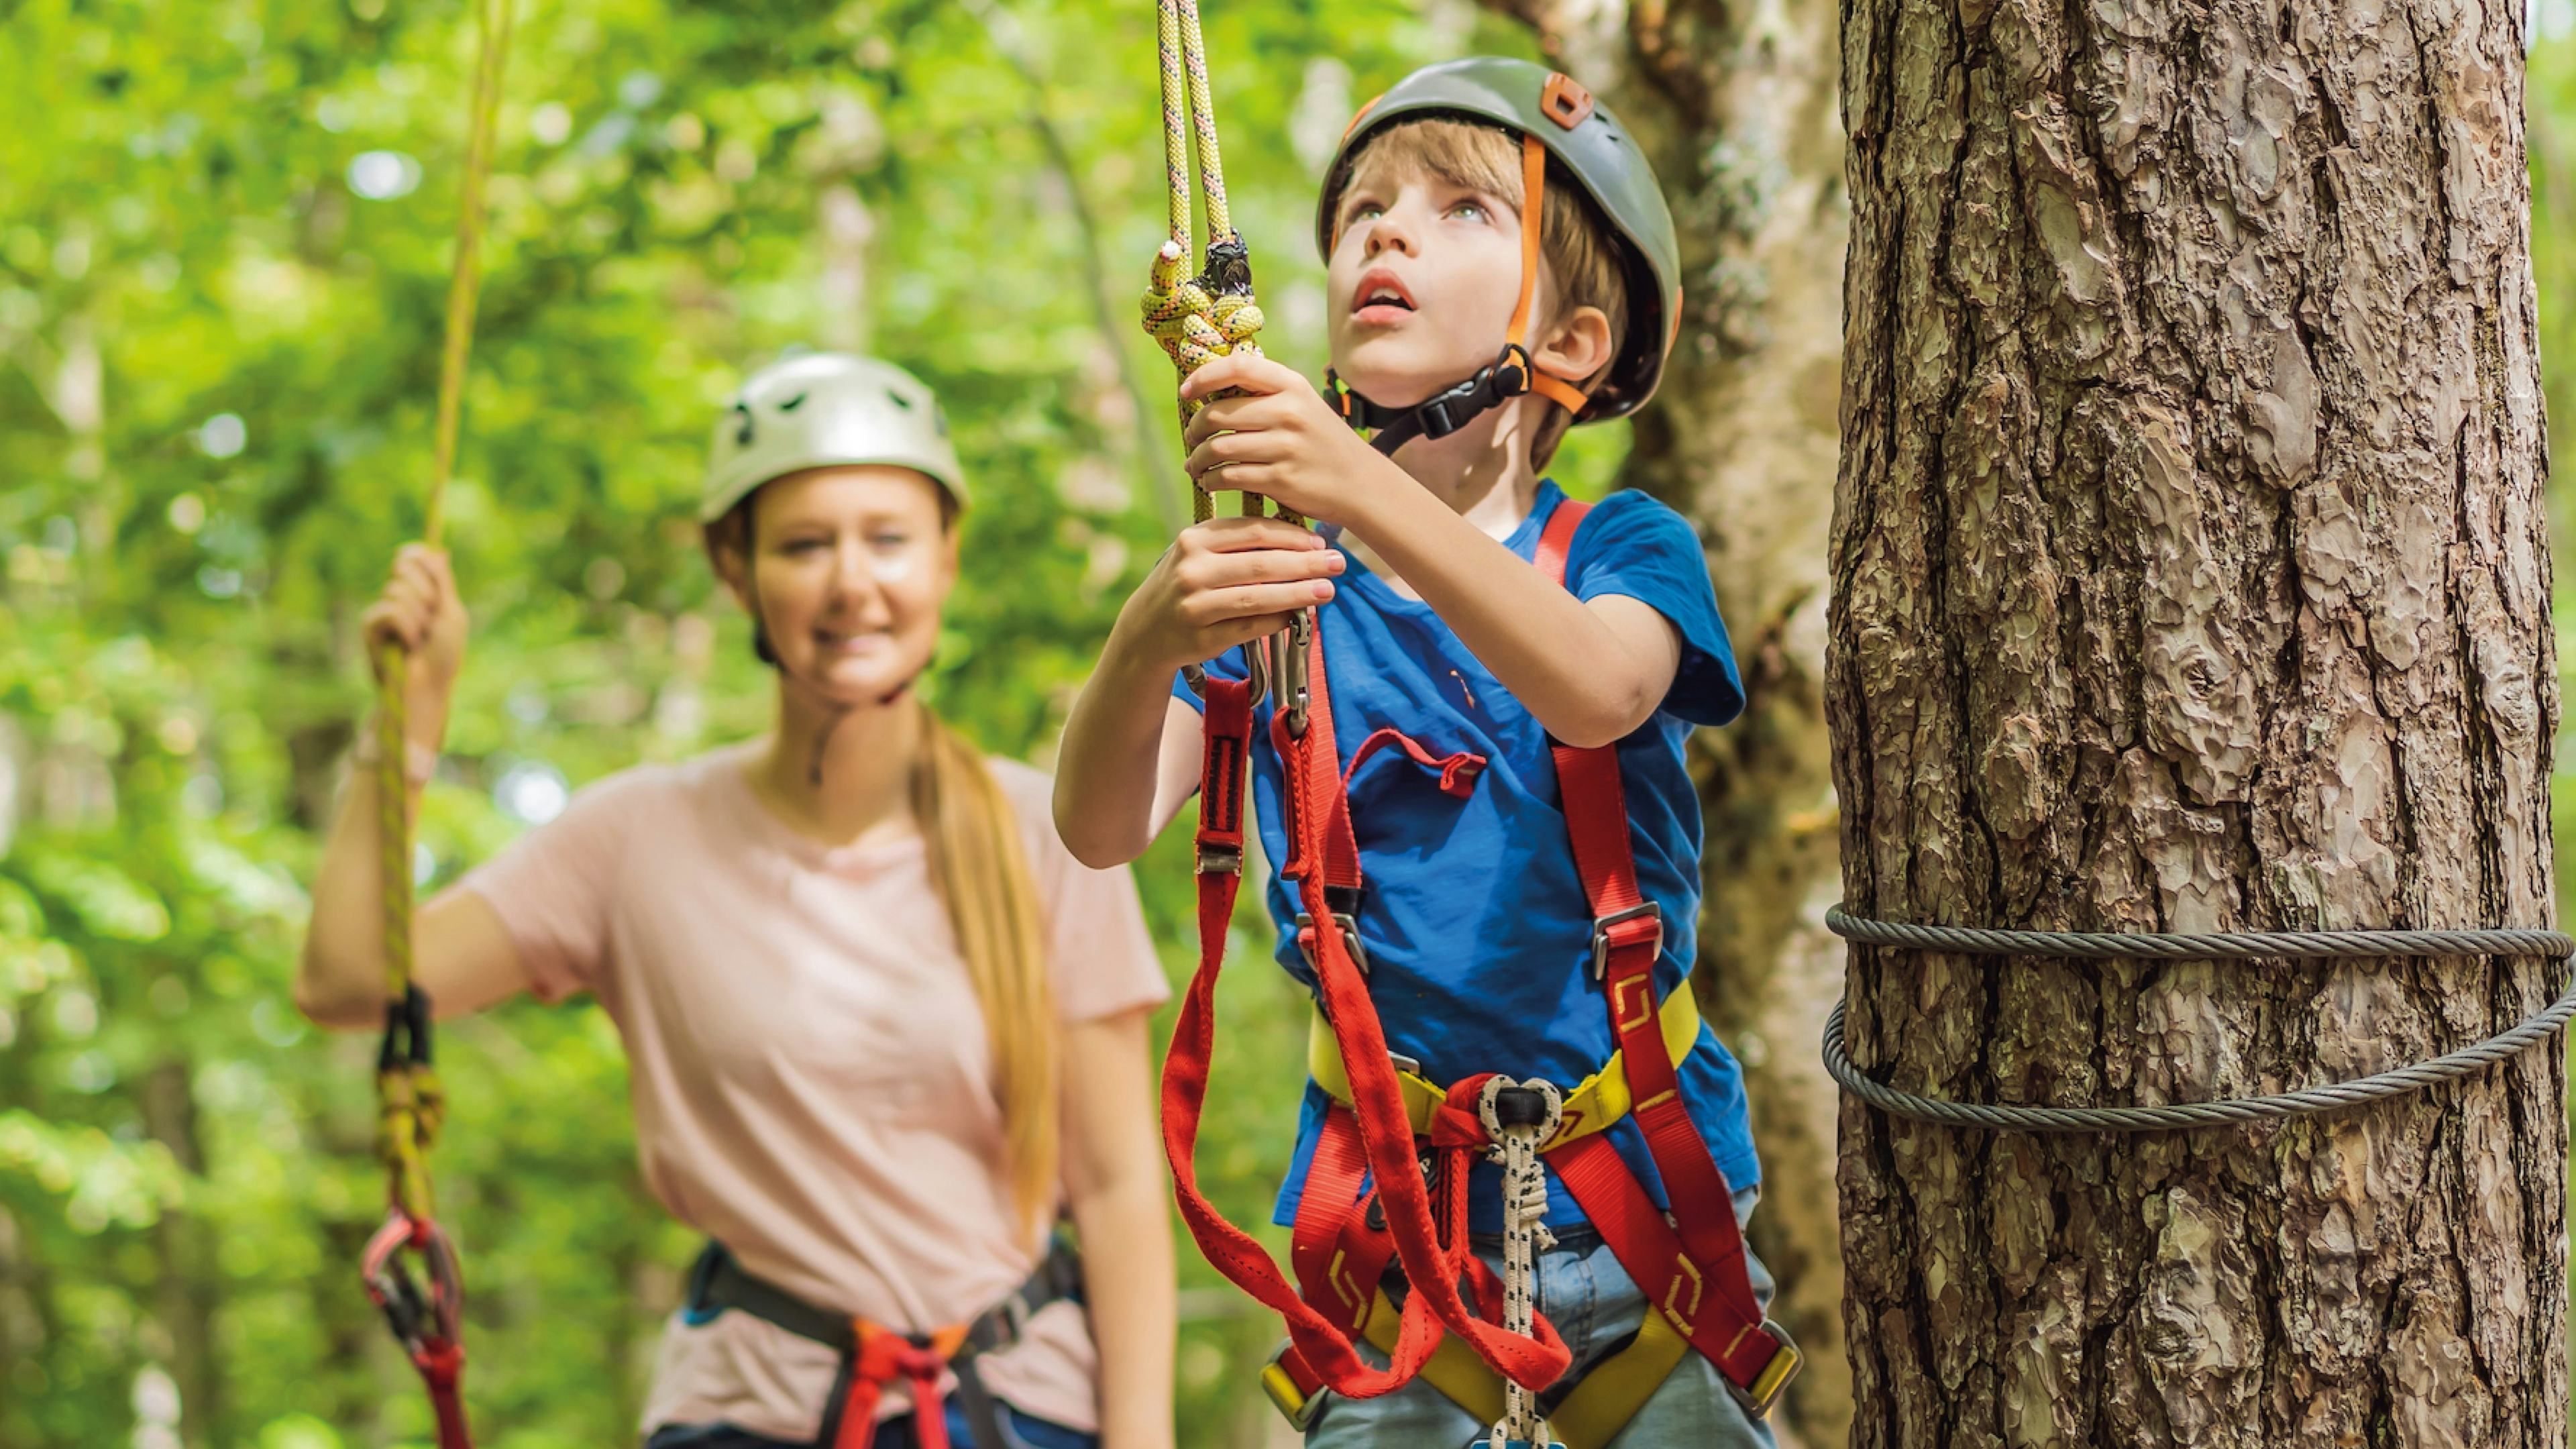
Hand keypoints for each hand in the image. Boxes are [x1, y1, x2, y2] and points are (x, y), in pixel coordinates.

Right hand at [362, 544, 468, 712]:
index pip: (409, 556)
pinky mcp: (370, 625)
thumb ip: (442, 582)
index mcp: (419, 592)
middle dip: (427, 591)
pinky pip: (390, 610)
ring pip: (399, 590)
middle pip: (404, 566)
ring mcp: (383, 610)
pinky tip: (408, 646)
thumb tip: (439, 552)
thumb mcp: (450, 613)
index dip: (417, 555)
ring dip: (420, 617)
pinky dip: (407, 628)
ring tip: (421, 639)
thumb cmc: (443, 654)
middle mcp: (398, 597)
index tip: (428, 562)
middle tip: (433, 619)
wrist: (427, 685)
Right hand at [1109, 516, 1342, 677]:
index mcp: (1195, 540)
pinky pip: (1250, 627)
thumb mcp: (1200, 553)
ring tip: (1328, 591)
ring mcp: (1195, 605)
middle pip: (1261, 564)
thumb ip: (1239, 543)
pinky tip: (1299, 616)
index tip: (1320, 540)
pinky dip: (1278, 621)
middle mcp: (1192, 570)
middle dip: (1305, 563)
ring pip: (1258, 598)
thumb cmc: (1186, 583)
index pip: (1252, 531)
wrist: (1146, 630)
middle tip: (1338, 563)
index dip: (1291, 535)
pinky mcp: (1202, 637)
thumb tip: (1300, 538)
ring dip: (1299, 594)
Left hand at [1178, 352, 1400, 528]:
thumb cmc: (1323, 443)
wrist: (1361, 483)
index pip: (1237, 367)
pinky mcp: (1281, 480)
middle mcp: (1289, 412)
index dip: (1204, 376)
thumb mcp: (1304, 405)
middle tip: (1191, 437)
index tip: (1187, 391)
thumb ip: (1266, 393)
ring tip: (1195, 464)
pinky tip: (1210, 481)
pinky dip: (1211, 480)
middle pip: (1218, 413)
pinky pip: (1229, 477)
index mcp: (1292, 386)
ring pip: (1218, 448)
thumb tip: (1210, 388)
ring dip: (1197, 458)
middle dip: (1194, 428)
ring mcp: (1285, 447)